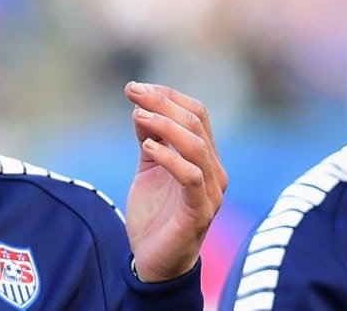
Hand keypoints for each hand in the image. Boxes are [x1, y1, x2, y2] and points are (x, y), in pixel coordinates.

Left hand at [123, 81, 226, 282]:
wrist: (153, 260)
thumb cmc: (155, 213)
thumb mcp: (148, 169)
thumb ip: (149, 139)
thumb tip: (140, 107)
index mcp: (204, 157)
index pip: (196, 114)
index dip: (168, 96)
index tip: (137, 86)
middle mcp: (213, 170)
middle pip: (196, 123)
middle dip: (162, 102)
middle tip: (132, 91)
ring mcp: (210, 192)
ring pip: (197, 146)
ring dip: (165, 126)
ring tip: (138, 115)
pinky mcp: (199, 212)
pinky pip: (191, 177)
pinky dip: (170, 158)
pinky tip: (147, 148)